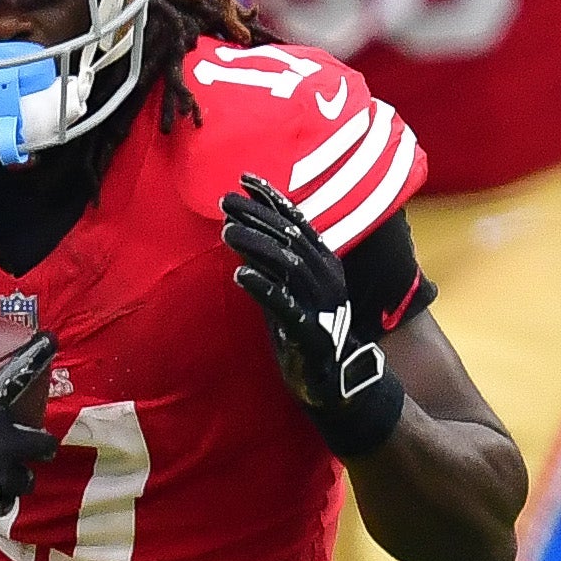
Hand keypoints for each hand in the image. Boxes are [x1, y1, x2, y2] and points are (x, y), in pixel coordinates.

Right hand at [0, 306, 57, 546]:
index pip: (21, 376)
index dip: (39, 354)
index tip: (51, 340)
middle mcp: (1, 446)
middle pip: (42, 443)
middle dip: (39, 442)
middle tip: (29, 439)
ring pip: (25, 479)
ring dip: (19, 474)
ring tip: (5, 470)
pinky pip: (2, 504)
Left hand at [222, 175, 403, 458]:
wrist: (334, 380)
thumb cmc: (306, 330)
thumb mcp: (287, 289)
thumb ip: (270, 261)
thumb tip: (242, 229)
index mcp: (324, 263)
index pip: (297, 222)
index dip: (271, 199)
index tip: (244, 180)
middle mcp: (326, 277)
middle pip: (289, 237)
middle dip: (257, 216)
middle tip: (225, 202)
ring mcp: (320, 304)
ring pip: (287, 265)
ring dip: (256, 245)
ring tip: (226, 231)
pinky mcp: (310, 331)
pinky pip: (285, 305)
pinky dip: (263, 287)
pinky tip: (239, 274)